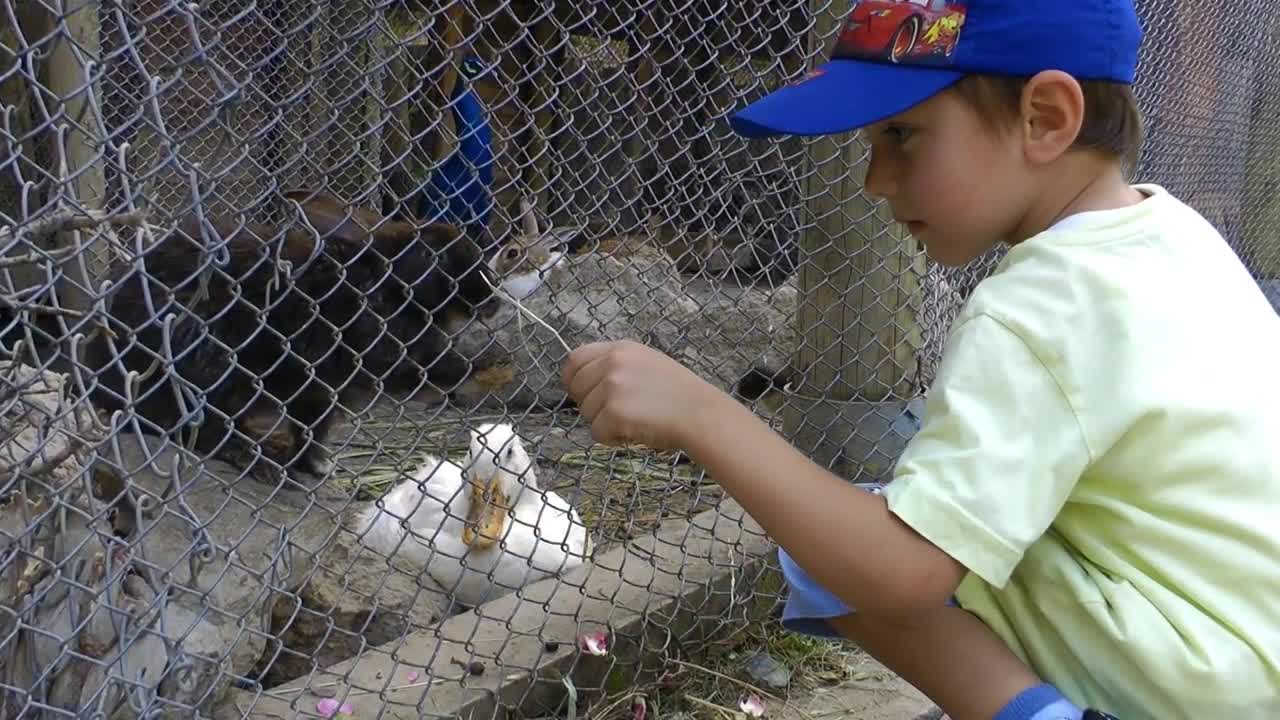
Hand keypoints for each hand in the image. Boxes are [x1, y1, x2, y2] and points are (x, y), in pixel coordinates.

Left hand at [561, 340, 723, 449]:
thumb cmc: (679, 394)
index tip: (584, 394)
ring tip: (634, 421)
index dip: (574, 379)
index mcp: (620, 349)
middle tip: (618, 414)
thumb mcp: (647, 363)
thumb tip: (588, 381)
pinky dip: (612, 439)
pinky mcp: (613, 412)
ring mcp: (611, 387)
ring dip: (604, 423)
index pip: (576, 359)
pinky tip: (635, 432)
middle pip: (576, 388)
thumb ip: (617, 366)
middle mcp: (612, 363)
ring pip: (586, 413)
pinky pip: (596, 432)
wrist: (700, 414)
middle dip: (591, 405)